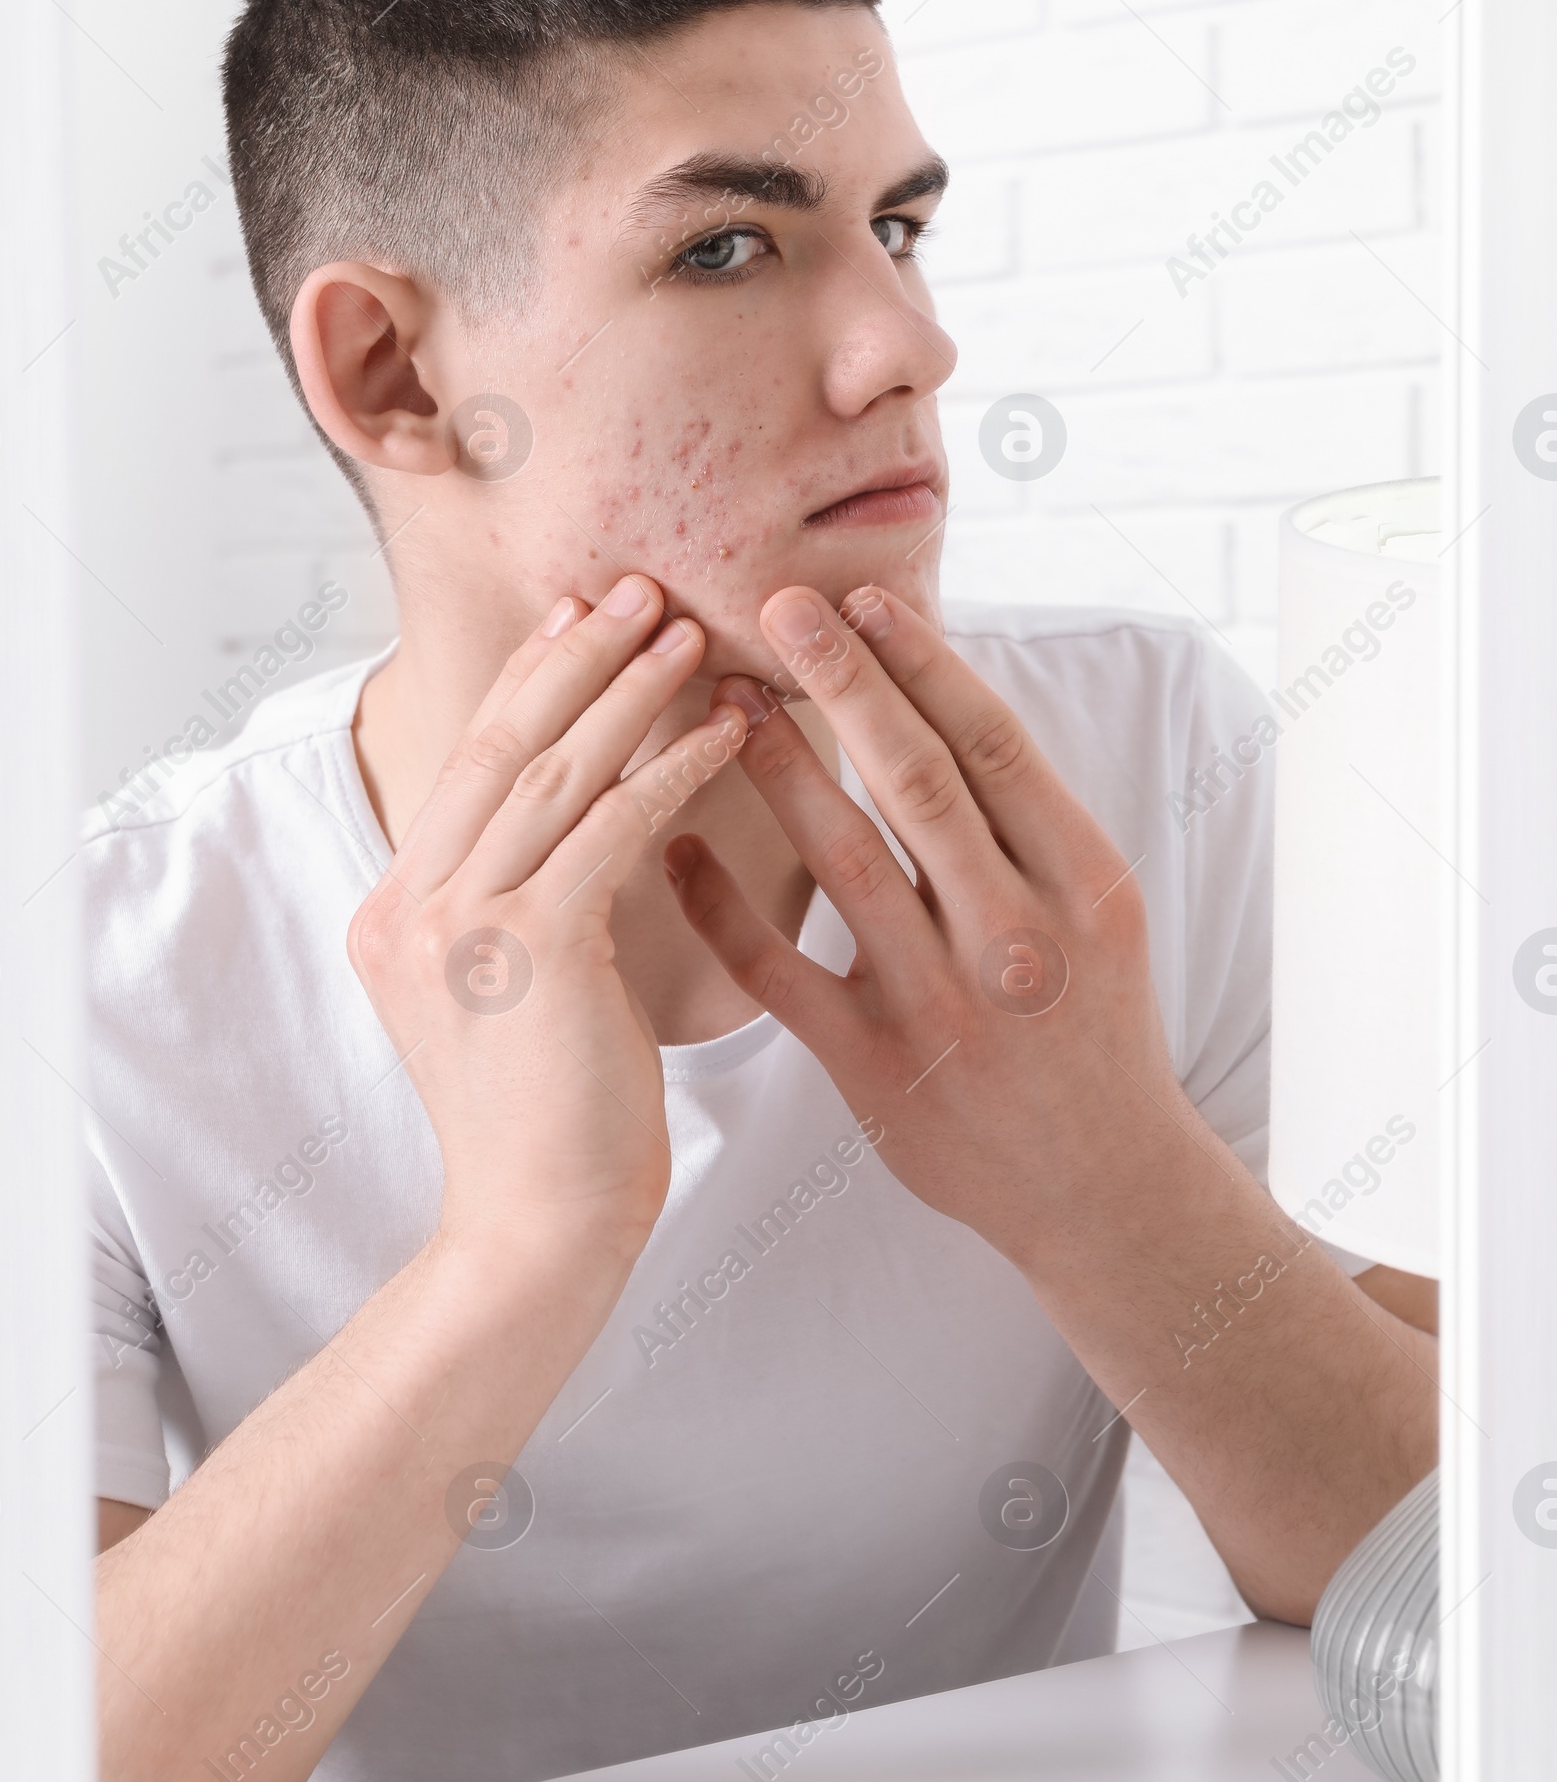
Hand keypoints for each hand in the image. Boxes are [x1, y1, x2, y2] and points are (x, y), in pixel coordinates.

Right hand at [349, 577, 745, 1270]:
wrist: (535, 1236)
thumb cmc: (549, 1132)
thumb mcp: (500, 1003)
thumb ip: (510, 913)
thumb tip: (569, 833)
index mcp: (394, 913)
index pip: (469, 766)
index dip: (530, 682)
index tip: (584, 619)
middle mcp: (409, 906)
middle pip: (502, 744)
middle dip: (577, 657)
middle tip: (643, 587)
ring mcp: (459, 923)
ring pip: (555, 772)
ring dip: (632, 693)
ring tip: (695, 635)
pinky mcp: (525, 947)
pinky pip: (610, 827)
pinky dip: (671, 769)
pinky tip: (726, 731)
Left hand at [664, 582, 1191, 1265]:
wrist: (1100, 1185)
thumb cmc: (1090, 1024)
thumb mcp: (1098, 910)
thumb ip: (1026, 818)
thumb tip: (936, 689)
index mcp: (1084, 884)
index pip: (993, 744)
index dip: (922, 662)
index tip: (863, 596)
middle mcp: (1016, 938)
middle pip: (916, 780)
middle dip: (844, 680)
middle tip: (777, 603)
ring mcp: (942, 1005)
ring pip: (845, 860)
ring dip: (778, 768)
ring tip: (728, 698)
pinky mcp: (875, 1067)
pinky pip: (780, 972)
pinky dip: (723, 907)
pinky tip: (681, 847)